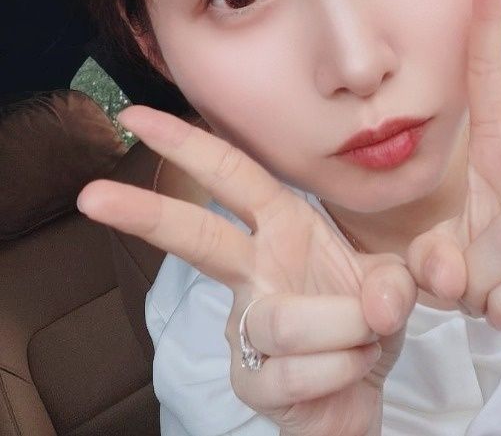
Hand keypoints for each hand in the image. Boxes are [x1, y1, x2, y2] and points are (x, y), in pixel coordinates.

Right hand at [76, 107, 416, 435]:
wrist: (363, 390)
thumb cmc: (366, 318)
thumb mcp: (394, 282)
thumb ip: (399, 281)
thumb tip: (377, 303)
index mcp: (283, 225)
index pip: (232, 175)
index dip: (188, 144)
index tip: (136, 118)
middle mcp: (256, 268)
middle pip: (197, 236)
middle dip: (146, 213)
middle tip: (93, 195)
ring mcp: (246, 324)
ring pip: (282, 318)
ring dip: (344, 327)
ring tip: (369, 333)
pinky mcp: (250, 379)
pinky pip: (296, 371)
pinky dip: (343, 368)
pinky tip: (351, 367)